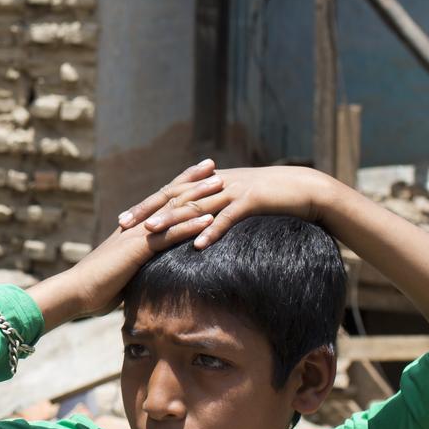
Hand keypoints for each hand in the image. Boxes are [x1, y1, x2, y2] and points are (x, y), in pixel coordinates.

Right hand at [29, 160, 221, 326]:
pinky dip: (190, 226)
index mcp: (134, 226)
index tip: (197, 173)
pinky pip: (168, 235)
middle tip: (214, 167)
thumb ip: (141, 262)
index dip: (179, 184)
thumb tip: (154, 267)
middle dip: (193, 181)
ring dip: (198, 197)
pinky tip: (209, 220)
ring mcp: (138, 234)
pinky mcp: (138, 250)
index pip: (161, 199)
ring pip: (172, 210)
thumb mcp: (126, 270)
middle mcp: (137, 224)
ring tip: (220, 186)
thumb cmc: (99, 286)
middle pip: (169, 197)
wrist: (77, 290)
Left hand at [119, 165, 341, 248]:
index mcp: (209, 183)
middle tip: (123, 225)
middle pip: (175, 196)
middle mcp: (216, 183)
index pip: (171, 193)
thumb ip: (214, 209)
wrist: (306, 188)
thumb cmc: (270, 199)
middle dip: (148, 211)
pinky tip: (199, 245)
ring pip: (197, 205)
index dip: (146, 206)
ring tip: (151, 233)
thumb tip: (193, 228)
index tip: (123, 221)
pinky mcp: (253, 200)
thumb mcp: (237, 200)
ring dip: (173, 220)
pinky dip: (213, 230)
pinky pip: (229, 216)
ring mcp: (234, 189)